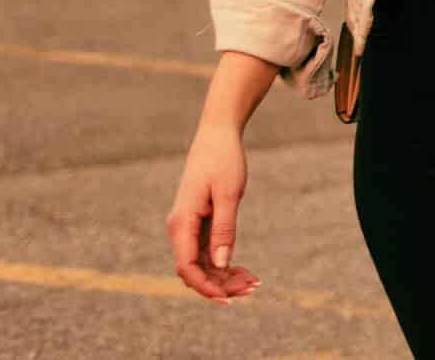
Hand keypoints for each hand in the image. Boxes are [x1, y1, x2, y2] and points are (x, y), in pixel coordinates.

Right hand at [165, 124, 259, 303]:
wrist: (218, 135)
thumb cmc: (223, 160)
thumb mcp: (228, 194)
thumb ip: (224, 229)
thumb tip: (222, 264)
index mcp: (182, 222)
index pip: (187, 267)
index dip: (206, 287)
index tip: (228, 299)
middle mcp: (180, 228)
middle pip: (195, 270)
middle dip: (220, 285)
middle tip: (253, 288)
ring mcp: (188, 227)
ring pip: (203, 264)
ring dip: (225, 277)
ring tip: (253, 283)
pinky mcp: (198, 223)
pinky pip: (208, 252)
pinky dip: (224, 263)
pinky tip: (244, 270)